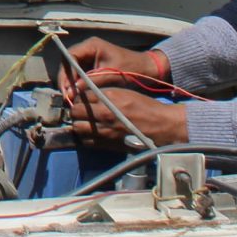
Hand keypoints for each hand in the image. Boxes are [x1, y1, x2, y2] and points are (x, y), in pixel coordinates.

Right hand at [57, 38, 164, 89]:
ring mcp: (90, 58)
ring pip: (73, 71)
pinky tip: (78, 96)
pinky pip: (81, 76)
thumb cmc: (132, 68)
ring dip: (71, 84)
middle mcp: (88, 50)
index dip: (65, 73)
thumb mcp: (111, 75)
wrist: (148, 70)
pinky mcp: (93, 67)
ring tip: (71, 98)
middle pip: (68, 64)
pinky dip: (78, 85)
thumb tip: (72, 92)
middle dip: (66, 80)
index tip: (66, 88)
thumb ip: (91, 82)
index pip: (69, 57)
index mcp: (91, 45)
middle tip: (66, 96)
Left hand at [64, 85, 188, 148]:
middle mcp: (105, 114)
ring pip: (77, 127)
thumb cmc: (144, 107)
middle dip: (75, 111)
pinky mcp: (108, 144)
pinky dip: (84, 137)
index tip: (79, 100)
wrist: (161, 125)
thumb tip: (85, 95)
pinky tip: (89, 133)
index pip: (81, 96)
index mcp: (109, 98)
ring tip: (83, 122)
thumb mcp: (124, 93)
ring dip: (77, 124)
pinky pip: (86, 141)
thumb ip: (103, 94)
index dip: (78, 98)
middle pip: (76, 112)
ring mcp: (105, 130)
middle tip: (79, 111)